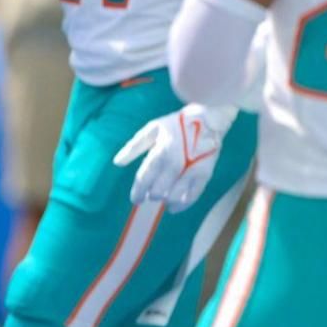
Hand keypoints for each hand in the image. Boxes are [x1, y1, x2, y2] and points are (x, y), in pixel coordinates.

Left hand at [113, 104, 237, 211]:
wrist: (208, 119)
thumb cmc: (176, 124)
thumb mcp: (152, 129)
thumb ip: (134, 147)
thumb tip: (117, 162)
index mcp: (160, 153)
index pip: (144, 179)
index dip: (137, 192)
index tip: (135, 200)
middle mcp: (175, 164)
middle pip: (158, 191)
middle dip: (152, 196)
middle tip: (150, 195)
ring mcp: (191, 170)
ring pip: (174, 196)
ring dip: (166, 201)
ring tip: (163, 200)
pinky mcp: (205, 174)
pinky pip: (193, 195)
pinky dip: (183, 205)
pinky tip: (175, 207)